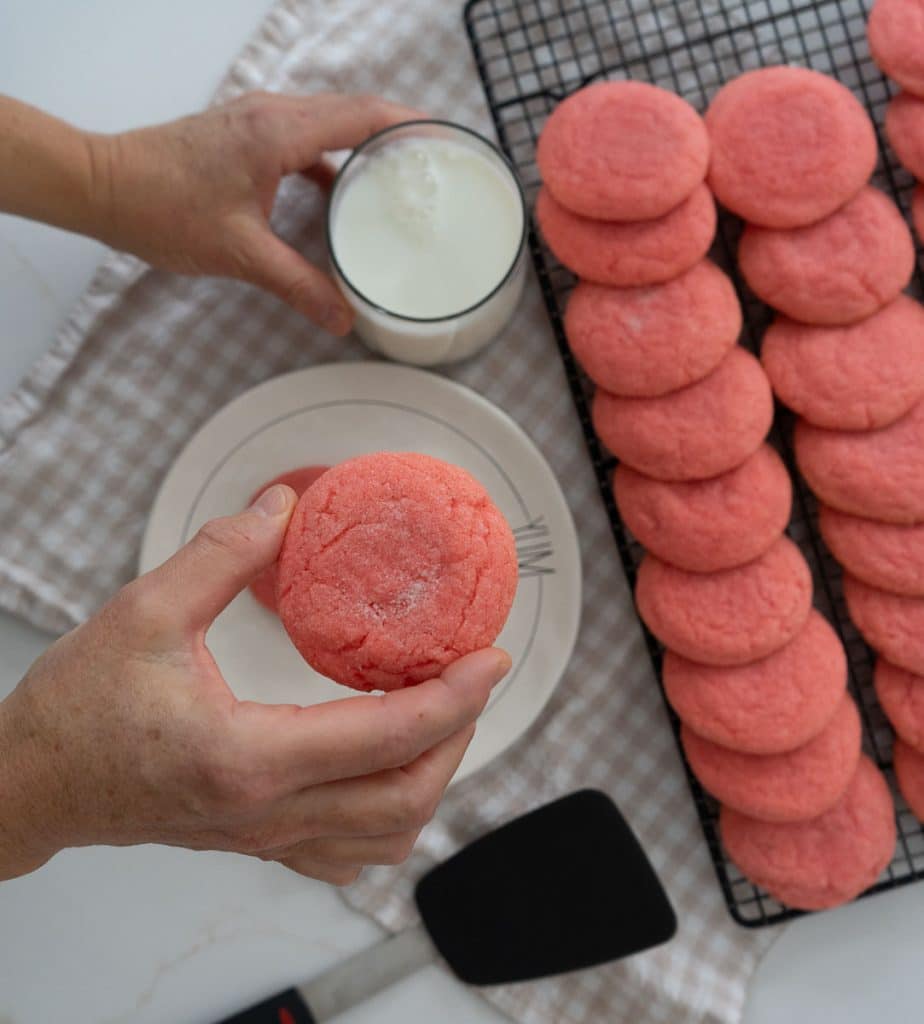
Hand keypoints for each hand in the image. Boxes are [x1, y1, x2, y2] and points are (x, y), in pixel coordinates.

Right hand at [0, 484, 509, 883]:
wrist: (33, 782)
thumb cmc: (78, 706)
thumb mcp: (145, 611)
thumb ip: (222, 552)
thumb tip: (283, 506)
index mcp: (248, 756)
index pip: (387, 737)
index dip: (454, 697)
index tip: (490, 659)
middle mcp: (268, 811)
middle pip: (405, 798)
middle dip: (458, 737)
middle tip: (472, 681)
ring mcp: (265, 837)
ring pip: (385, 837)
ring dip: (430, 779)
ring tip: (439, 720)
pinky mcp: (256, 841)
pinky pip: (347, 855)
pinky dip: (389, 817)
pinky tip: (387, 771)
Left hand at [85, 92, 419, 333]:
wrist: (101, 185)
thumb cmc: (163, 209)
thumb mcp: (240, 254)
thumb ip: (298, 285)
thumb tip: (342, 319)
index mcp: (278, 132)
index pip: (362, 114)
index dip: (410, 122)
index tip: (446, 139)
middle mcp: (271, 114)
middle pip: (351, 111)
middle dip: (397, 132)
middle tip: (434, 161)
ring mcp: (255, 120)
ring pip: (326, 123)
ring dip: (362, 145)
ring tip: (398, 177)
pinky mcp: (242, 135)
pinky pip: (302, 138)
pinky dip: (329, 160)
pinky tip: (339, 195)